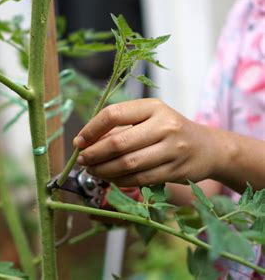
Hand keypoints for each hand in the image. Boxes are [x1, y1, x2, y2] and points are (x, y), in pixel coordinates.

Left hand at [74, 98, 219, 186]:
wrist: (208, 148)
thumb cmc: (169, 130)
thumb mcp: (149, 118)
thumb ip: (120, 126)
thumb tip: (85, 142)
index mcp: (153, 107)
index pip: (114, 114)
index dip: (91, 129)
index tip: (79, 141)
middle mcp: (164, 126)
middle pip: (118, 142)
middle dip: (94, 154)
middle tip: (82, 160)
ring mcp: (172, 149)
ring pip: (127, 164)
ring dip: (103, 170)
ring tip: (92, 170)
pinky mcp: (175, 170)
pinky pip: (139, 178)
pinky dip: (119, 181)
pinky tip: (110, 179)